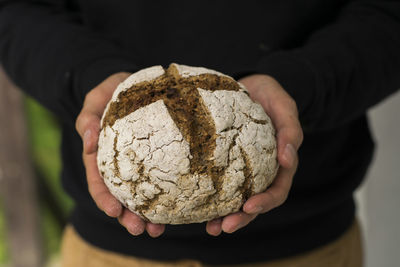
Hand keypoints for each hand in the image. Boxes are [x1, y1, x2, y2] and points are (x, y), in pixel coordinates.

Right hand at [75, 72, 164, 237]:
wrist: (137, 84)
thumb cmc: (112, 92)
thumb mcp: (96, 99)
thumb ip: (88, 116)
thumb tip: (87, 140)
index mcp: (101, 156)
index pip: (99, 181)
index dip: (104, 199)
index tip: (114, 212)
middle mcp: (120, 166)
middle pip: (120, 197)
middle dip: (128, 217)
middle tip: (140, 230)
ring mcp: (140, 165)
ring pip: (141, 196)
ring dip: (147, 216)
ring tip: (157, 230)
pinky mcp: (159, 160)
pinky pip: (163, 181)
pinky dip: (168, 197)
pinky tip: (178, 209)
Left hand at [206, 74, 302, 235]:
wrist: (249, 86)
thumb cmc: (269, 96)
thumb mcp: (283, 106)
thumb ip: (291, 129)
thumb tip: (289, 157)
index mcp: (279, 163)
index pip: (277, 189)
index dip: (265, 201)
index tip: (249, 206)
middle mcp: (262, 171)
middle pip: (256, 202)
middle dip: (242, 217)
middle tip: (224, 227)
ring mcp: (244, 169)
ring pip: (237, 199)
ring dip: (226, 216)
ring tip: (211, 228)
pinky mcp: (227, 163)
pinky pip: (221, 183)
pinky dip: (211, 197)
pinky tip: (197, 206)